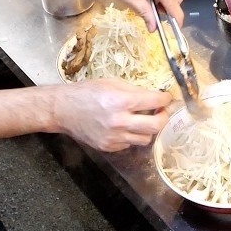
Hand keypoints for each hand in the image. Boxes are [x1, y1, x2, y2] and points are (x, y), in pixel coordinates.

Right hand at [56, 78, 170, 151]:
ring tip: (142, 120)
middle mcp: (119, 121)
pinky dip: (131, 135)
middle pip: (156, 126)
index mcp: (121, 101)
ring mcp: (114, 137)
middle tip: (162, 112)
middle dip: (163, 117)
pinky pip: (129, 144)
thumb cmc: (87, 92)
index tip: (167, 98)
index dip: (165, 99)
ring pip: (145, 138)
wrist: (63, 110)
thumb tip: (155, 96)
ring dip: (147, 129)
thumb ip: (135, 90)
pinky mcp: (109, 147)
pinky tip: (124, 126)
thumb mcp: (112, 83)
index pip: (155, 102)